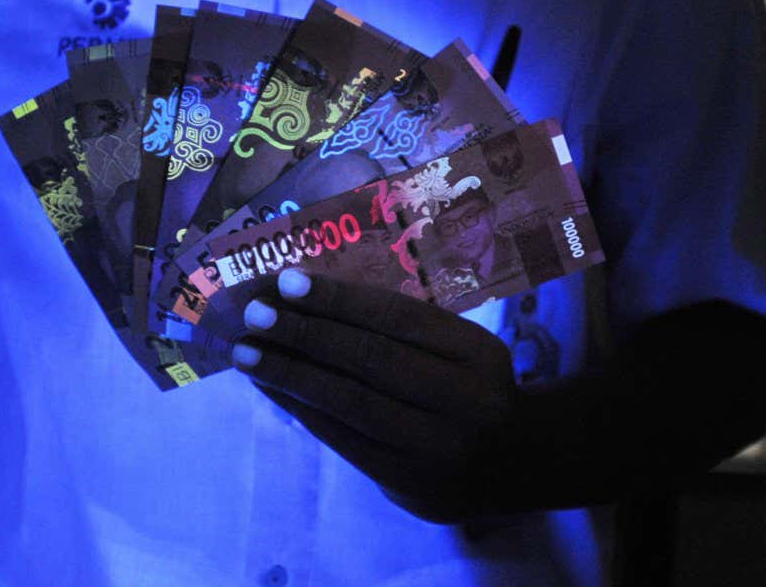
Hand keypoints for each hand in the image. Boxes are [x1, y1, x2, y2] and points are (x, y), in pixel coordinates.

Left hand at [231, 268, 519, 522]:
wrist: (519, 462)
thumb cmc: (470, 384)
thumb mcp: (460, 347)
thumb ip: (403, 328)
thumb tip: (311, 298)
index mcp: (476, 353)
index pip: (398, 317)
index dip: (339, 298)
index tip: (286, 280)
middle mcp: (462, 400)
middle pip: (370, 359)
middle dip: (304, 333)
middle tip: (254, 313)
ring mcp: (438, 449)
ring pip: (350, 403)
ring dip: (290, 374)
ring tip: (246, 353)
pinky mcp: (411, 485)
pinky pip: (345, 440)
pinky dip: (303, 409)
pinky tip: (272, 388)